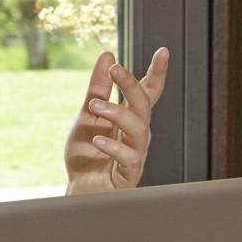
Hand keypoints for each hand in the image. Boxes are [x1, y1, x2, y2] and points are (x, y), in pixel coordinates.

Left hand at [65, 48, 169, 193]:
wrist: (79, 189)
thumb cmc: (87, 154)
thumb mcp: (88, 116)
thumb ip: (98, 88)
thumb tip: (107, 56)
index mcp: (129, 119)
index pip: (147, 93)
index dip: (156, 73)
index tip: (163, 51)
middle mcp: (136, 134)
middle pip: (144, 106)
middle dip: (131, 85)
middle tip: (115, 69)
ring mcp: (136, 154)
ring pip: (139, 129)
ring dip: (117, 113)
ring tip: (95, 105)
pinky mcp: (128, 174)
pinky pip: (130, 158)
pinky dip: (115, 147)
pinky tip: (99, 140)